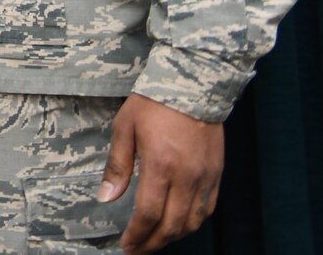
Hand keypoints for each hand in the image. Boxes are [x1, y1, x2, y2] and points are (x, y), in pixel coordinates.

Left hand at [101, 94, 223, 253]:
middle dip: (153, 243)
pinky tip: (179, 224)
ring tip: (155, 240)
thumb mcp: (124, 128)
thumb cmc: (154, 103)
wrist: (192, 84)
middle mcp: (186, 176)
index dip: (136, 235)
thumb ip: (117, 166)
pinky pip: (208, 208)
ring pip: (193, 221)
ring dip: (173, 237)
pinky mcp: (216, 173)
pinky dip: (193, 222)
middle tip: (137, 250)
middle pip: (172, 225)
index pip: (148, 214)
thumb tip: (106, 197)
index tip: (125, 245)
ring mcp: (205, 177)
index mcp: (160, 166)